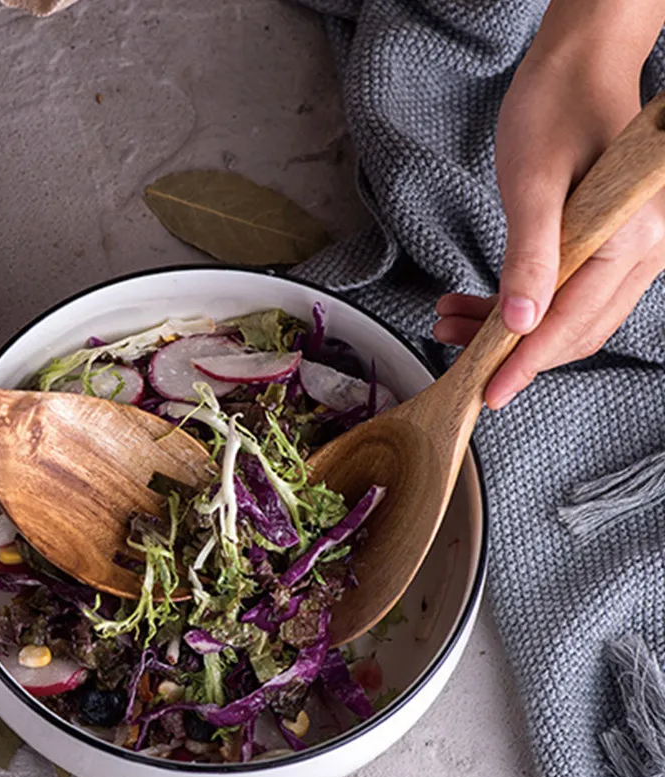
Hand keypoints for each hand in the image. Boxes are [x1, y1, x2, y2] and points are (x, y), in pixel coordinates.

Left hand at [433, 7, 664, 408]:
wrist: (576, 66)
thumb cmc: (556, 109)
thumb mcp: (532, 184)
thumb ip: (530, 256)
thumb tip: (523, 322)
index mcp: (632, 239)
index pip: (573, 323)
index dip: (526, 363)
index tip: (488, 393)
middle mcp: (644, 252)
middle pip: (575, 331)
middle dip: (513, 352)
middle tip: (456, 357)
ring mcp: (631, 250)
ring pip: (567, 316)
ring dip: (509, 331)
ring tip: (449, 321)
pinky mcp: (609, 245)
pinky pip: (566, 292)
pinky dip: (520, 306)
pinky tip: (474, 303)